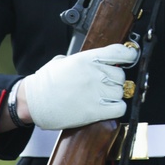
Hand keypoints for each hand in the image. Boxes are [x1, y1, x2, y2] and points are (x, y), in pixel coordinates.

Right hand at [22, 43, 138, 129]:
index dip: (129, 56)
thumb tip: (102, 59)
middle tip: (106, 83)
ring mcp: (96, 92)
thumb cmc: (46, 81)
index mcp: (87, 59)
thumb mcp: (65, 61)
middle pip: (121, 75)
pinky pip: (119, 108)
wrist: (33, 101)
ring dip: (115, 94)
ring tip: (102, 96)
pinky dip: (117, 108)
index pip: (119, 53)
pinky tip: (108, 107)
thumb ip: (85, 59)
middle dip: (116, 80)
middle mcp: (94, 74)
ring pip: (121, 91)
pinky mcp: (94, 111)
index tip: (131, 58)